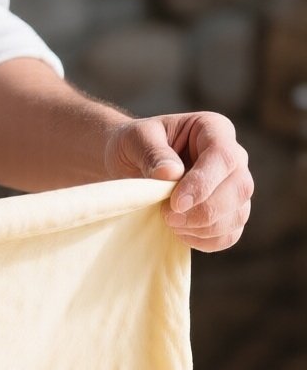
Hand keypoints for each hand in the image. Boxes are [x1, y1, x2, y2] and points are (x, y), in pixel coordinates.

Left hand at [103, 111, 252, 251]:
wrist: (131, 164)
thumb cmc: (134, 145)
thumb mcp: (134, 139)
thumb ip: (152, 152)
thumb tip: (171, 173)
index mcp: (213, 129)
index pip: (223, 156)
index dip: (203, 183)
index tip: (176, 203)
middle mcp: (233, 156)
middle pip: (239, 188)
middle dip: (204, 210)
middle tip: (168, 216)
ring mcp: (234, 186)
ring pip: (238, 214)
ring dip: (204, 227)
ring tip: (171, 222)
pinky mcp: (229, 213)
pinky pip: (231, 234)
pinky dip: (207, 241)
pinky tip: (181, 233)